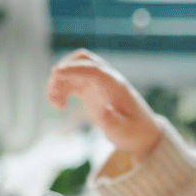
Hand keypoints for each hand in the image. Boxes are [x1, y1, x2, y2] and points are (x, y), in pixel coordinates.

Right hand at [47, 48, 161, 158]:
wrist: (141, 134)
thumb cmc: (134, 133)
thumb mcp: (125, 132)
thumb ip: (114, 122)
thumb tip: (104, 111)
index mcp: (116, 86)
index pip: (94, 69)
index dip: (75, 69)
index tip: (56, 72)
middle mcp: (106, 80)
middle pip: (82, 61)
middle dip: (64, 71)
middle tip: (54, 94)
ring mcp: (98, 83)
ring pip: (74, 71)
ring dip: (60, 82)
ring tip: (55, 105)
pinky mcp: (91, 91)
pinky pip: (72, 82)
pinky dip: (61, 89)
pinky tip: (58, 105)